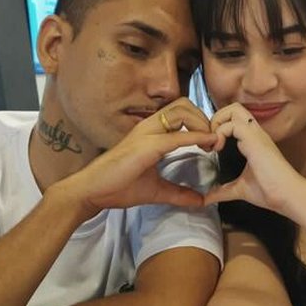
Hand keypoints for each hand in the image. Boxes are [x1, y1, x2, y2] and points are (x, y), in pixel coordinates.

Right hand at [56, 98, 216, 216]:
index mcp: (150, 132)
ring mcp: (146, 133)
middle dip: (203, 118)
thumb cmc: (118, 186)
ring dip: (202, 123)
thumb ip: (178, 193)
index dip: (200, 122)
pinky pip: (176, 136)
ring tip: (211, 142)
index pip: (180, 112)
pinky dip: (196, 137)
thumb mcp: (156, 190)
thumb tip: (200, 201)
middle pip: (184, 104)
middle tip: (213, 140)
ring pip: (181, 111)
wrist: (92, 191)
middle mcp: (149, 126)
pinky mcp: (146, 146)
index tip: (212, 143)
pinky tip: (208, 144)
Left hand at [205, 103, 303, 211]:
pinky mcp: (254, 139)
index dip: (218, 127)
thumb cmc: (271, 191)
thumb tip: (208, 199)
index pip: (234, 119)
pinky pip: (232, 124)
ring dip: (217, 122)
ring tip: (214, 143)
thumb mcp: (240, 189)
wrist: (288, 195)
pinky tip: (218, 149)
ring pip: (233, 109)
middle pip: (233, 108)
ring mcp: (255, 134)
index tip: (211, 148)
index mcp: (252, 140)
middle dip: (216, 119)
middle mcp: (255, 133)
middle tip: (210, 140)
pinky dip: (219, 132)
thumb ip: (223, 191)